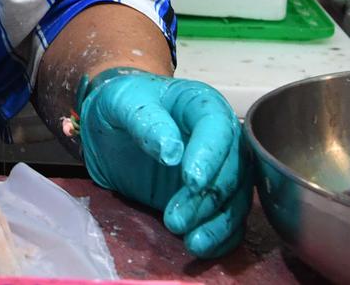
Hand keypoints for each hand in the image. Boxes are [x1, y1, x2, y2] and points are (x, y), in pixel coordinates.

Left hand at [78, 68, 251, 258]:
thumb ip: (145, 121)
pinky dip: (220, 237)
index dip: (210, 156)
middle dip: (208, 198)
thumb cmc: (121, 104)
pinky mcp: (209, 198)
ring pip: (236, 199)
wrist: (113, 125)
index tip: (191, 181)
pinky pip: (228, 219)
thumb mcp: (122, 102)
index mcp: (201, 105)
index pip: (218, 128)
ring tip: (191, 242)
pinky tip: (201, 246)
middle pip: (233, 169)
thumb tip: (171, 151)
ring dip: (217, 223)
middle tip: (176, 219)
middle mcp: (220, 138)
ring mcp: (217, 170)